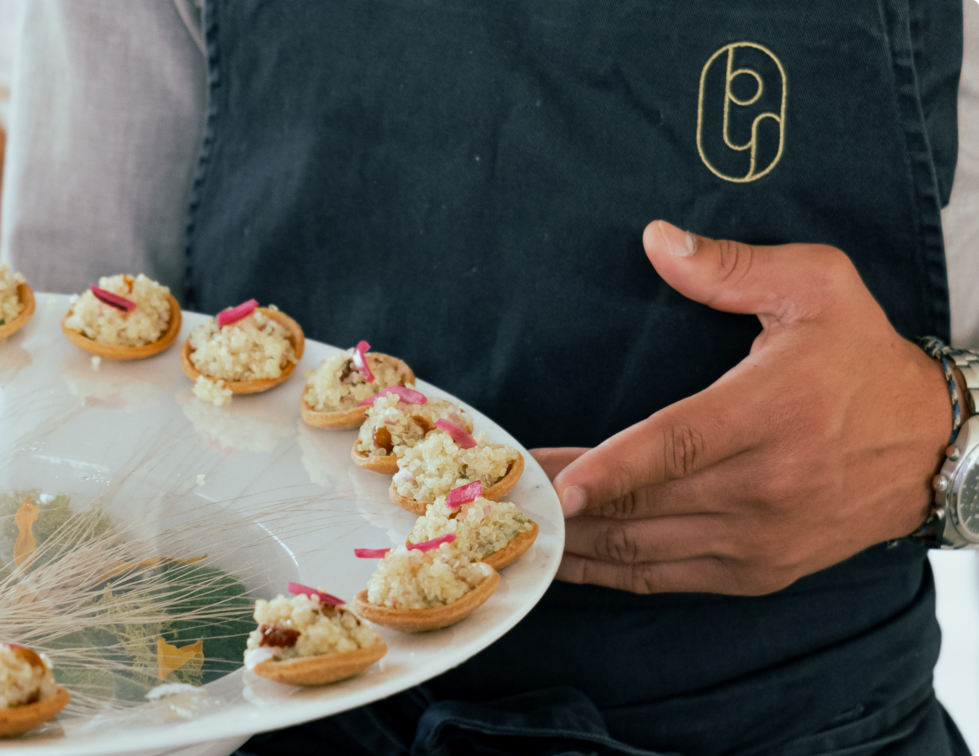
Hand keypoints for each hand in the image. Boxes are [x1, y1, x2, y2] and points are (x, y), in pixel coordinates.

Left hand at [534, 220, 950, 595]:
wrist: (933, 445)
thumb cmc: (865, 360)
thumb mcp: (819, 287)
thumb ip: (733, 267)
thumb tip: (656, 240)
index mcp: (773, 412)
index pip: (680, 445)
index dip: (614, 467)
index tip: (557, 484)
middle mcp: (767, 486)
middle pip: (647, 503)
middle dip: (569, 503)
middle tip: (505, 492)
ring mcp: (762, 539)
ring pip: (648, 551)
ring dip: (580, 544)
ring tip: (521, 527)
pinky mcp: (760, 571)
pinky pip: (670, 579)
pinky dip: (615, 571)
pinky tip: (572, 559)